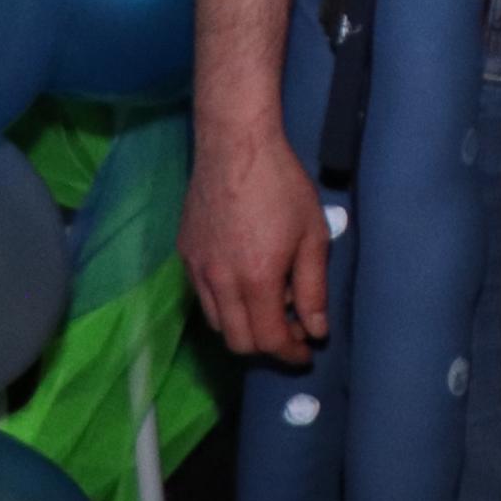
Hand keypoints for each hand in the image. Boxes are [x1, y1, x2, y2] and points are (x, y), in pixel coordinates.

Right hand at [181, 114, 328, 363]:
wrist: (235, 146)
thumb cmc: (282, 186)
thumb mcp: (313, 236)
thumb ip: (313, 289)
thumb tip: (315, 330)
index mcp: (255, 281)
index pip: (268, 339)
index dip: (290, 353)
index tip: (306, 352)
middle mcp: (220, 283)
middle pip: (238, 342)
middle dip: (267, 346)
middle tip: (292, 332)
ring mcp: (197, 269)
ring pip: (218, 322)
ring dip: (245, 326)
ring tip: (272, 305)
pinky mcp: (185, 253)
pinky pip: (203, 296)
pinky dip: (226, 304)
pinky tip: (247, 281)